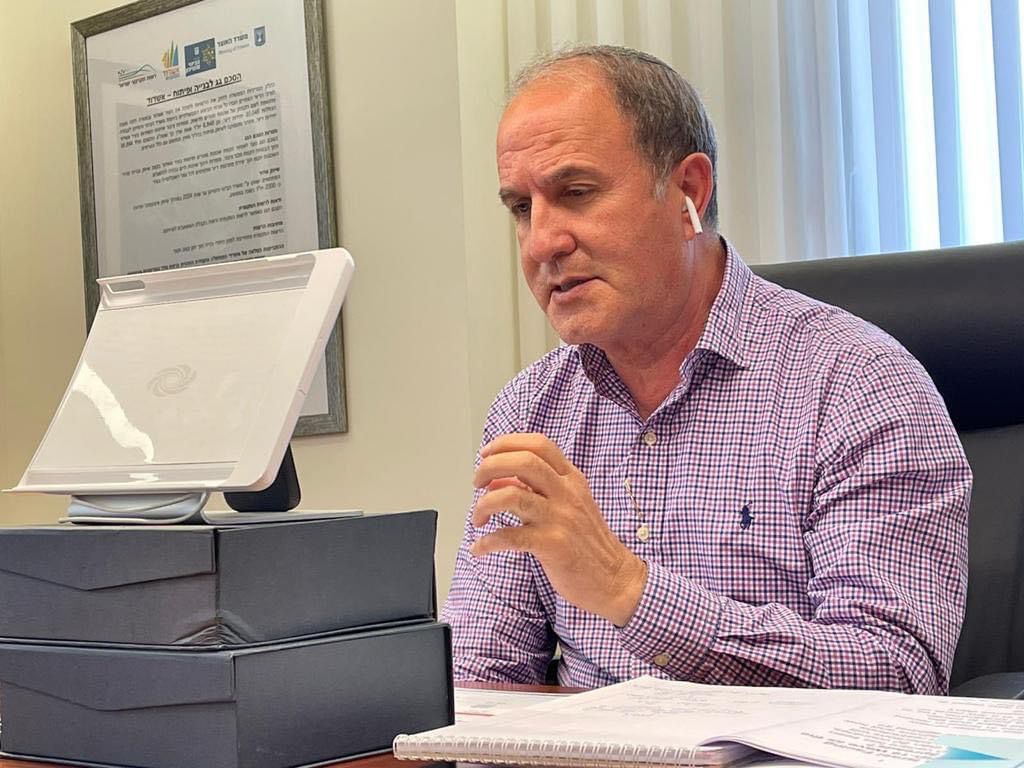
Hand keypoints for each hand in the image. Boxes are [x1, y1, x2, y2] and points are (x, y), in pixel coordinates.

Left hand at [470, 432, 647, 625]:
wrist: (615, 579)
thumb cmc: (587, 543)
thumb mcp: (568, 505)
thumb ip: (535, 489)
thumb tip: (496, 480)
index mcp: (571, 479)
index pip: (539, 445)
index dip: (507, 444)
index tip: (486, 454)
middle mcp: (567, 493)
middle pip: (523, 462)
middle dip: (490, 467)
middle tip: (476, 483)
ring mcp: (561, 518)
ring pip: (512, 496)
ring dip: (485, 504)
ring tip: (478, 517)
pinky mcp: (553, 545)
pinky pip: (510, 537)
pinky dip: (487, 542)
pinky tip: (480, 548)